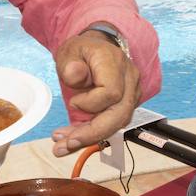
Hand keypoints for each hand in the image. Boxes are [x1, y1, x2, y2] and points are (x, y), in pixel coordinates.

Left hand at [49, 30, 141, 156]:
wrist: (96, 49)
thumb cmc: (82, 51)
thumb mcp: (69, 51)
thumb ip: (70, 64)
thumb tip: (75, 76)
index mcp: (114, 63)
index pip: (111, 92)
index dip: (91, 103)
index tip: (72, 102)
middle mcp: (129, 79)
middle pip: (120, 115)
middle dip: (92, 134)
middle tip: (65, 145)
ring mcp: (131, 94)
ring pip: (117, 124)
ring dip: (89, 138)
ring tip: (63, 146)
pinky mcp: (126, 105)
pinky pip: (112, 125)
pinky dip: (92, 135)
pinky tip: (73, 140)